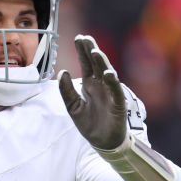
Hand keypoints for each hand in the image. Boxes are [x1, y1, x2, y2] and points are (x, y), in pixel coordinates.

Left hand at [57, 35, 126, 150]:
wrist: (102, 142)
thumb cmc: (89, 123)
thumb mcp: (72, 106)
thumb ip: (66, 90)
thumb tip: (62, 71)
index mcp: (89, 84)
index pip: (86, 64)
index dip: (83, 51)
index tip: (79, 38)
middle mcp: (101, 85)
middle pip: (96, 64)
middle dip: (91, 51)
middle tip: (86, 38)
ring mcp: (110, 93)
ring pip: (107, 73)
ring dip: (102, 62)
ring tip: (95, 51)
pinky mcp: (118, 104)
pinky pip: (116, 90)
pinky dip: (112, 82)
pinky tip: (107, 73)